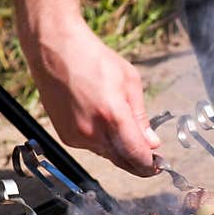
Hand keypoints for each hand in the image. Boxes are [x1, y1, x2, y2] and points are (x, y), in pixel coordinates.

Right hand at [24, 21, 160, 176]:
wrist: (54, 49)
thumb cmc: (93, 59)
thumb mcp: (130, 82)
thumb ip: (141, 118)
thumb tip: (152, 143)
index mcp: (113, 116)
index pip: (137, 156)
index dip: (151, 165)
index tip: (159, 165)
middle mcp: (93, 131)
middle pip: (123, 162)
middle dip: (139, 164)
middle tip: (151, 160)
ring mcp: (77, 136)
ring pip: (107, 155)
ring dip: (120, 151)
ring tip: (125, 133)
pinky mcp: (66, 136)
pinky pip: (91, 147)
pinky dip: (102, 142)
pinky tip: (102, 124)